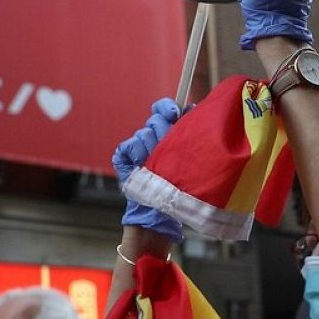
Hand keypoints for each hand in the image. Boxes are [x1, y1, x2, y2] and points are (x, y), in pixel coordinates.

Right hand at [113, 99, 183, 242]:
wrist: (159, 211)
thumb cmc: (179, 186)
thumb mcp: (190, 160)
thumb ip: (189, 135)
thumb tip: (194, 112)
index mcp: (168, 134)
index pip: (164, 109)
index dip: (167, 108)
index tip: (174, 113)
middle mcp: (152, 138)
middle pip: (155, 119)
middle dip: (163, 131)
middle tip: (168, 147)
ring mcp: (137, 147)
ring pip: (144, 133)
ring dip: (151, 148)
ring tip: (157, 165)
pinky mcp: (123, 157)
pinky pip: (128, 146)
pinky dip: (134, 154)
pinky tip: (139, 166)